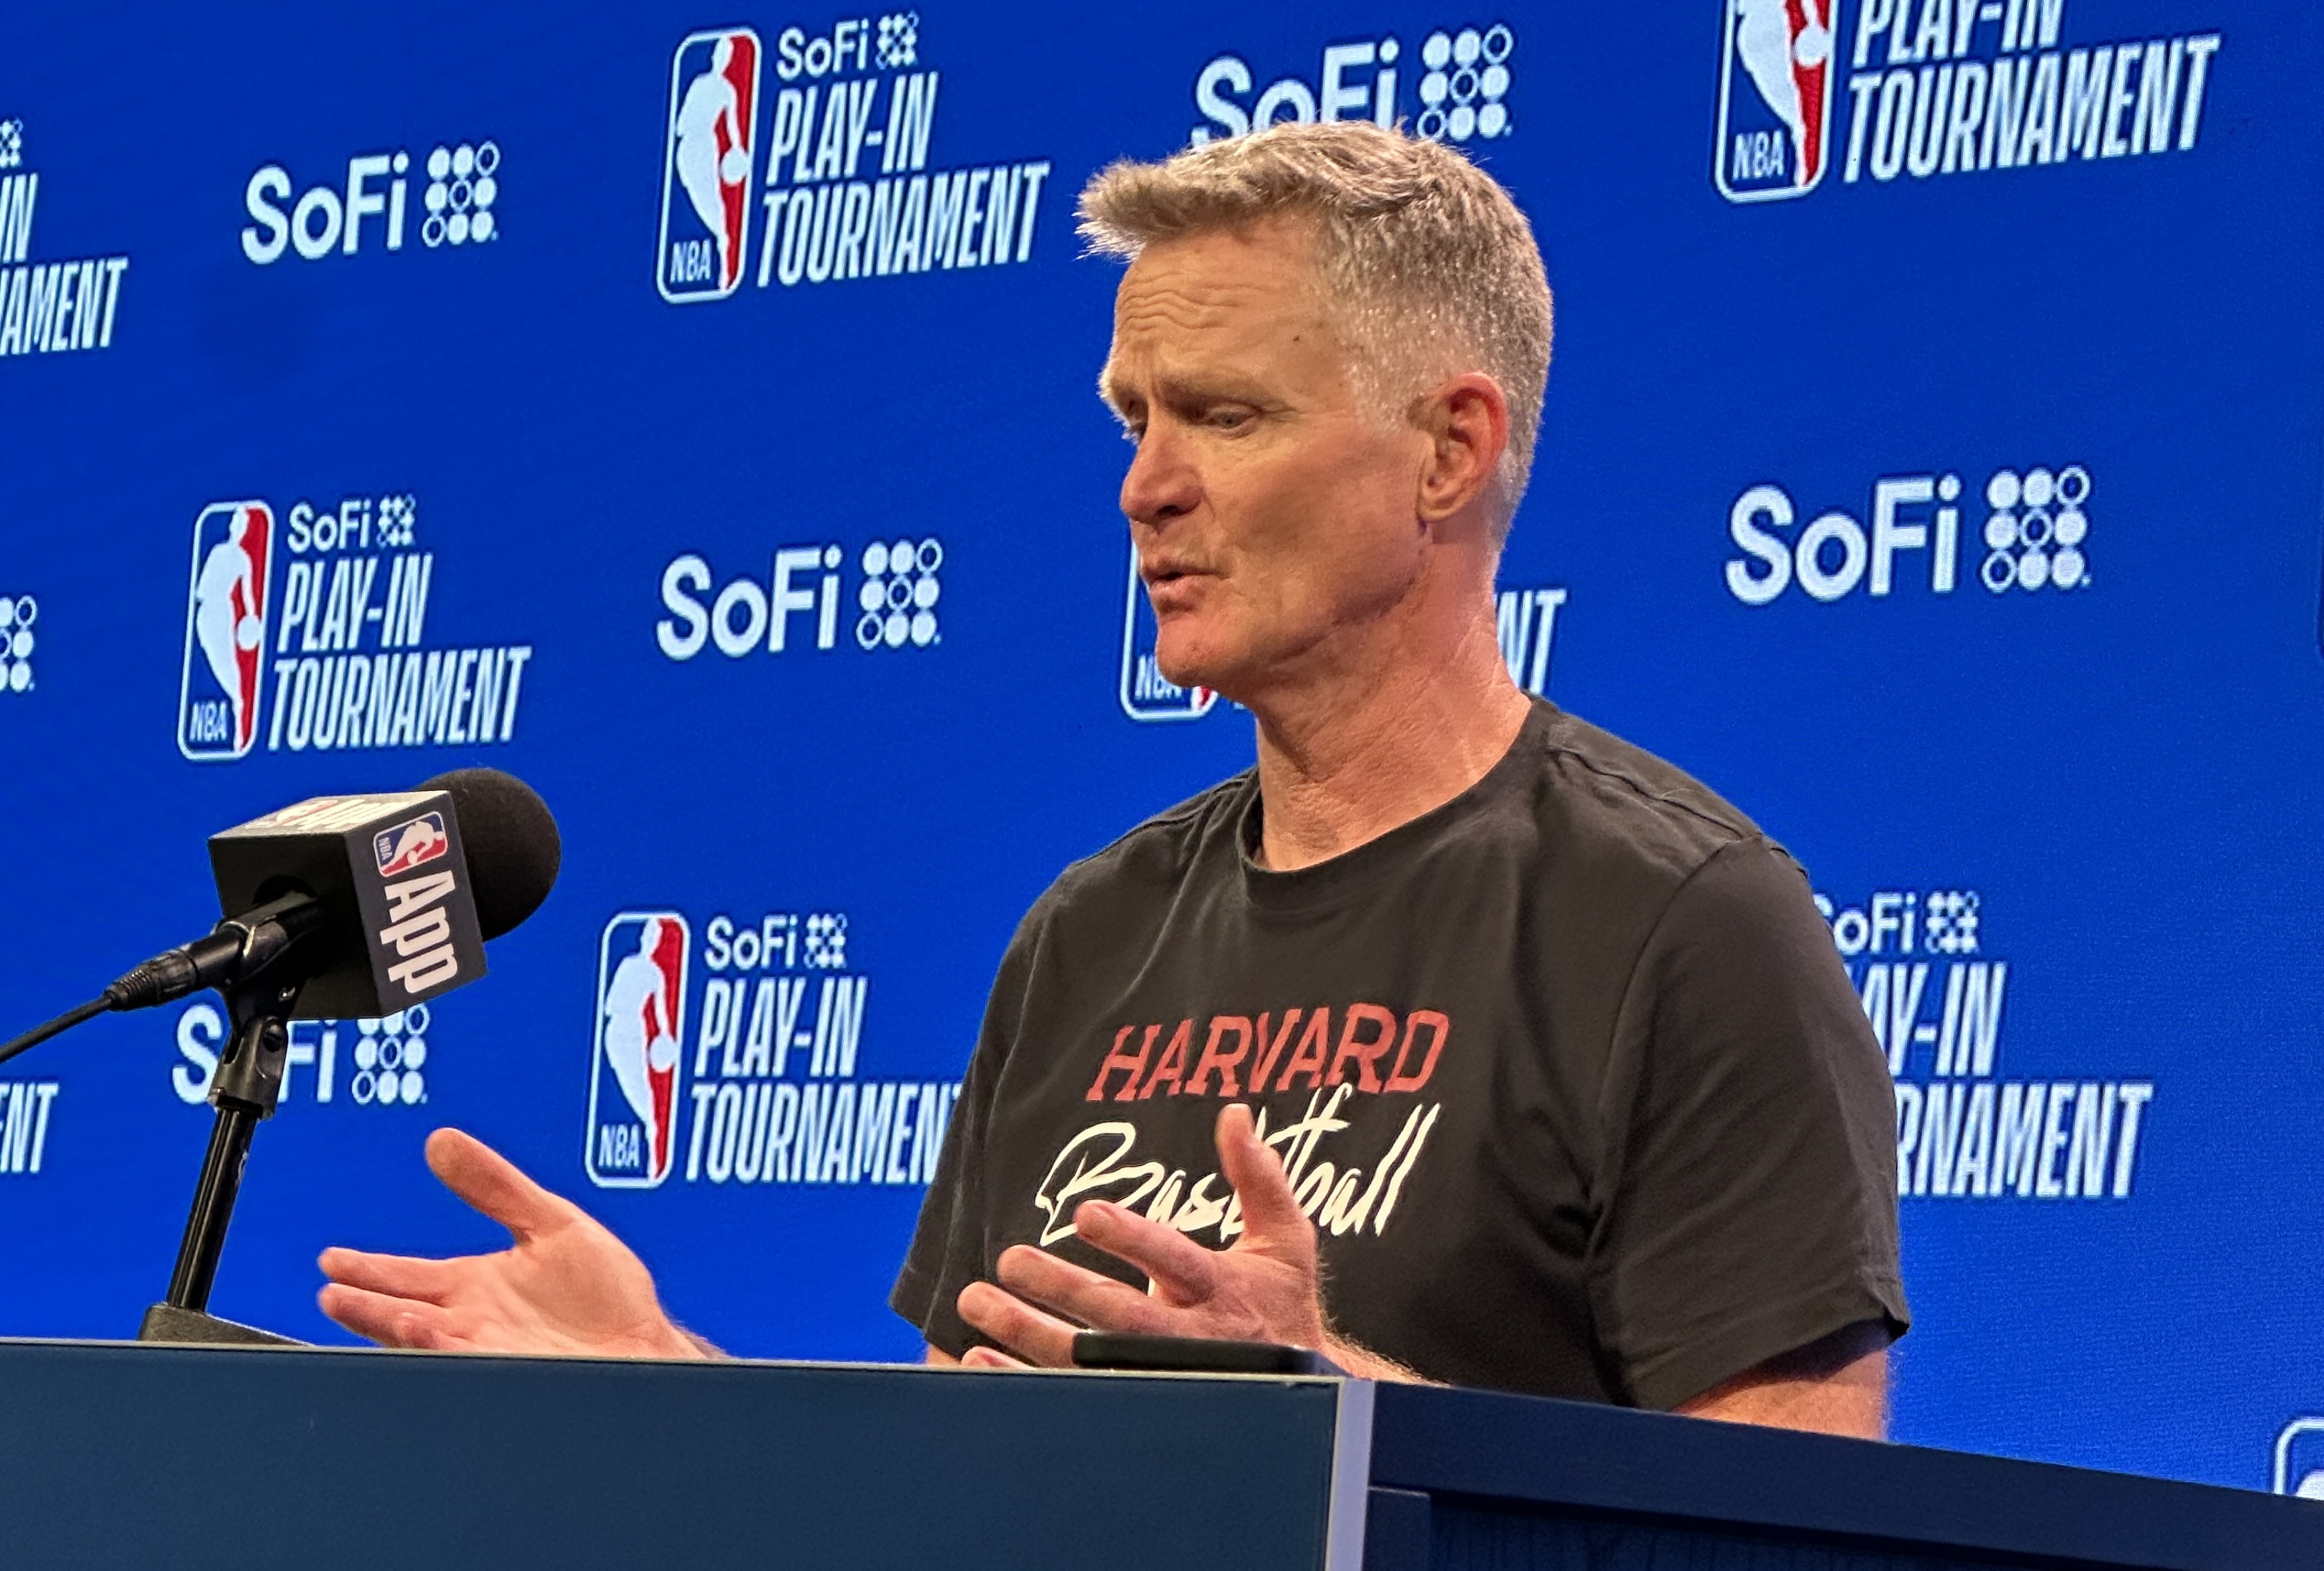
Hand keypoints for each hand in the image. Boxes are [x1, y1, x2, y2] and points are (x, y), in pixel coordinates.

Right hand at [317, 1128, 701, 1358]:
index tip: (331, 1260)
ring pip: (422, 1337)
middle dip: (363, 1300)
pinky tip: (419, 1330)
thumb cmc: (606, 1296)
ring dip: (387, 1323)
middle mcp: (473, 1321)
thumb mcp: (550, 1222)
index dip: (369, 1268)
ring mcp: (488, 1349)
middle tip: (329, 1289)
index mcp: (476, 1285)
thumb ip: (496, 1186)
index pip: (408, 1276)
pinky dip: (437, 1345)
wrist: (646, 1347)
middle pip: (401, 1309)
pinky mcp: (508, 1369)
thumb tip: (444, 1141)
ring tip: (351, 1306)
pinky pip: (461, 1358)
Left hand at [955, 1104, 1335, 1369]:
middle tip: (1011, 1260)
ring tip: (977, 1301)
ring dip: (1026, 1332)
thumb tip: (1235, 1113)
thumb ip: (1259, 1178)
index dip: (1131, 1239)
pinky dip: (1023, 1380)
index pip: (1172, 1260)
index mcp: (1218, 1290)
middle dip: (1061, 1287)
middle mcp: (1185, 1338)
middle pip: (1116, 1314)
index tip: (1087, 1214)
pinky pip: (1071, 1396)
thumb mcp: (1284, 1242)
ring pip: (1084, 1359)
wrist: (1297, 1391)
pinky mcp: (1135, 1402)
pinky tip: (980, 1359)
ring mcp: (1156, 1376)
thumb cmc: (1281, 1306)